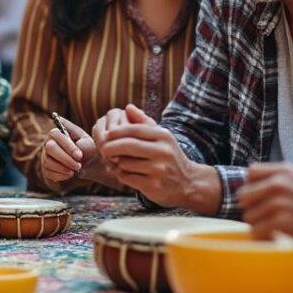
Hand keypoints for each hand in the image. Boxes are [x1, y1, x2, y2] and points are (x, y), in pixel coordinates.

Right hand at [40, 117, 96, 183]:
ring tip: (75, 170)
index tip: (80, 156)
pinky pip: (48, 172)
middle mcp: (48, 141)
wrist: (87, 161)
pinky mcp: (45, 167)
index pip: (57, 135)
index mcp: (58, 131)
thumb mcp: (89, 144)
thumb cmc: (86, 148)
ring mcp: (45, 155)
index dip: (68, 146)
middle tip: (78, 166)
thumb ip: (85, 144)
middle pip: (50, 148)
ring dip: (63, 168)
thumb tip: (78, 148)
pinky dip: (60, 175)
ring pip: (47, 161)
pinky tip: (70, 174)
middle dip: (65, 158)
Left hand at [96, 110, 218, 211]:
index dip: (116, 132)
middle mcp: (163, 152)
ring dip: (117, 164)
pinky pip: (127, 178)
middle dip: (110, 147)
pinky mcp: (154, 186)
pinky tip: (128, 174)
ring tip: (120, 164)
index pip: (133, 130)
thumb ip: (144, 121)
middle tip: (103, 150)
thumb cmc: (169, 156)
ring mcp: (159, 170)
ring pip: (125, 163)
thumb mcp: (161, 137)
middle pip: (127, 145)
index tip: (106, 135)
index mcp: (163, 136)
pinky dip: (122, 176)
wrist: (189, 183)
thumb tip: (128, 107)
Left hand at [239, 163, 292, 240]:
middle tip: (268, 217)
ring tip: (278, 229)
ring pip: (249, 217)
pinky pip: (257, 232)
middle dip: (253, 208)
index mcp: (283, 171)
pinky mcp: (281, 222)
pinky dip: (263, 237)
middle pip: (244, 196)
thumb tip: (250, 173)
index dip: (253, 187)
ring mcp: (279, 202)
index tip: (262, 199)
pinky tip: (277, 237)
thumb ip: (279, 176)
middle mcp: (279, 183)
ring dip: (259, 225)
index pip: (250, 173)